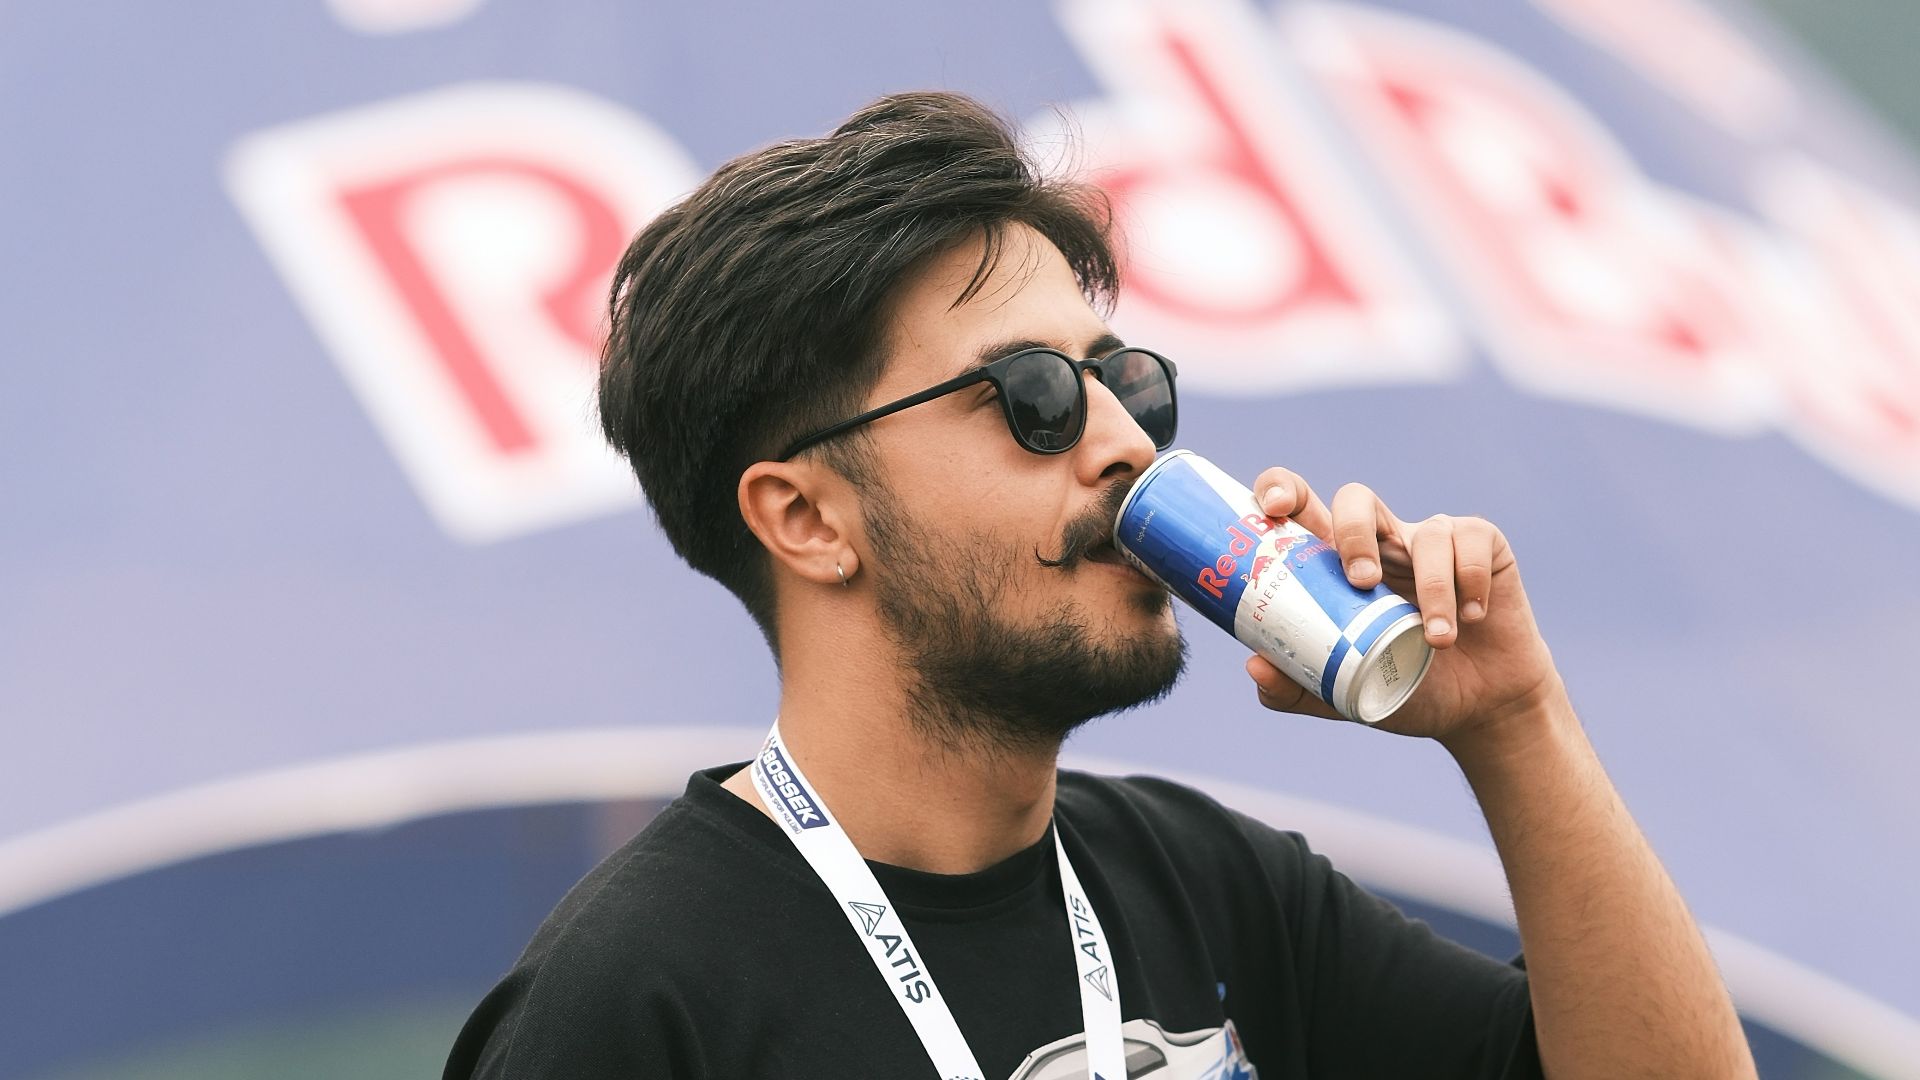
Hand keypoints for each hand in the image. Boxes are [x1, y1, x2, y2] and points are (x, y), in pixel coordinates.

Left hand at [1241, 468, 1563, 747]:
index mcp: (1337, 565)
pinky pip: (1472, 543)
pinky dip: (1470, 584)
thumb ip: (1296, 688)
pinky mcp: (1481, 544)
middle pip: (1356, 499)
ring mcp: (1429, 539)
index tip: (1271, 509)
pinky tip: (1472, 618)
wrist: (1478, 710)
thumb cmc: (1404, 689)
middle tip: (1361, 581)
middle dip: (1354, 531)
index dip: (1280, 490)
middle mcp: (1381, 541)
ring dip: (1433, 588)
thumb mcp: (1343, 694)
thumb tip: (1254, 666)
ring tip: (1438, 641)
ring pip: (1425, 533)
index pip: (1301, 506)